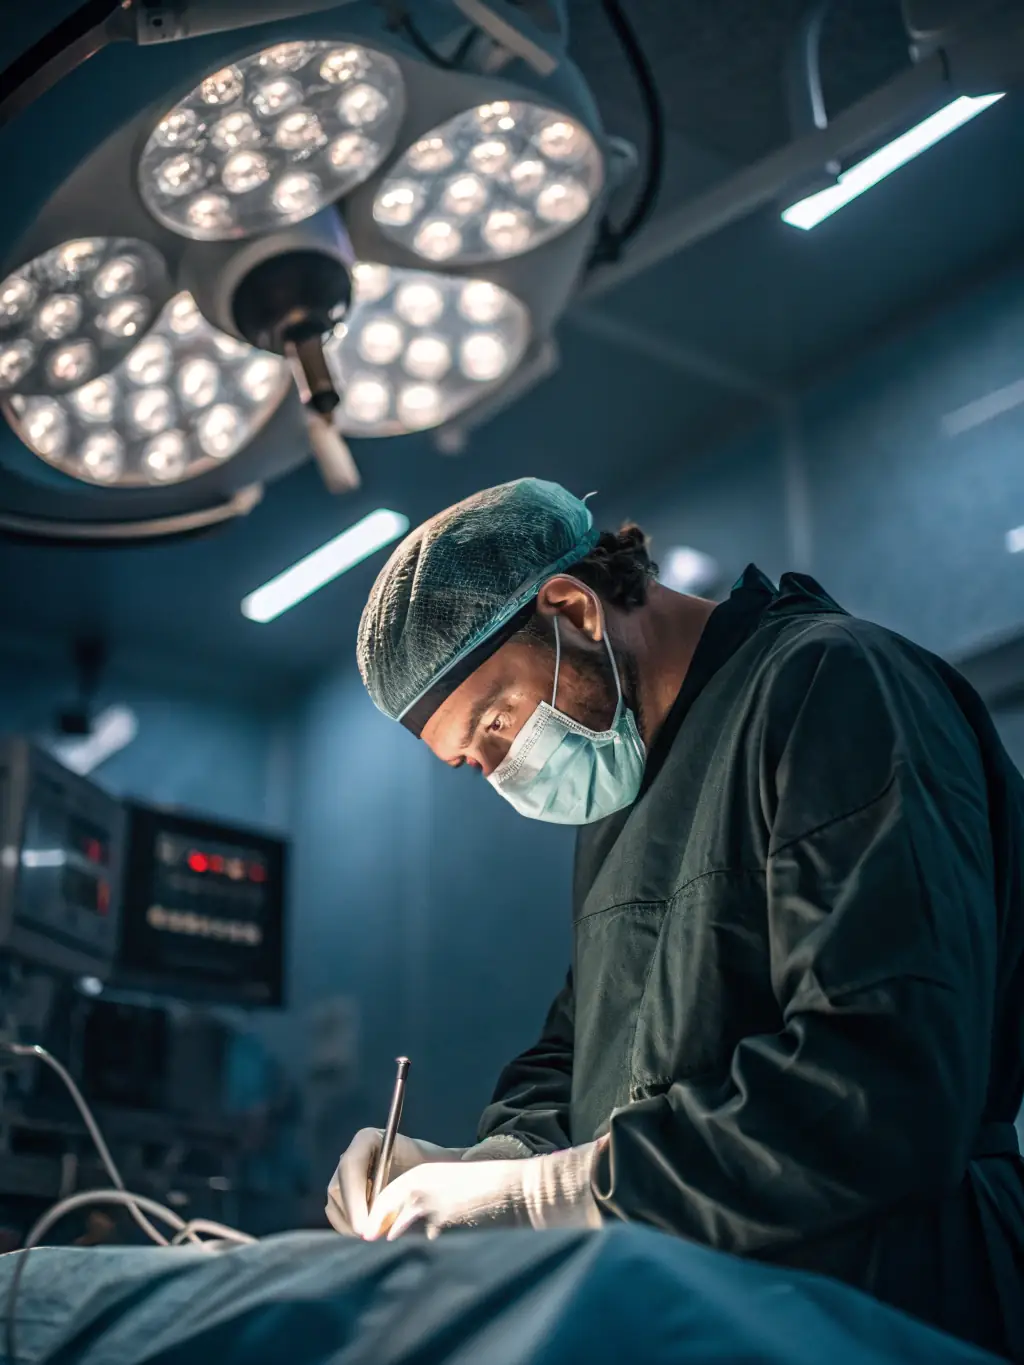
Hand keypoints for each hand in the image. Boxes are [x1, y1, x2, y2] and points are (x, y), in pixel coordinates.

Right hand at [326, 1129, 463, 1235]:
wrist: (434, 1177)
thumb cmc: (431, 1173)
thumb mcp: (420, 1178)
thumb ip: (398, 1196)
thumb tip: (378, 1224)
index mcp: (367, 1140)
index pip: (350, 1166)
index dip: (353, 1198)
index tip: (365, 1227)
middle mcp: (352, 1155)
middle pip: (338, 1188)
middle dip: (353, 1216)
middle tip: (371, 1236)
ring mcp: (345, 1175)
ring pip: (335, 1204)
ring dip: (353, 1223)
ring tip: (378, 1232)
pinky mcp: (345, 1194)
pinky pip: (338, 1214)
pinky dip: (352, 1227)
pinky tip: (372, 1229)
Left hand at [363, 1142, 603, 1241]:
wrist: (518, 1190)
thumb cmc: (487, 1187)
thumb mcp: (447, 1183)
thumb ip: (420, 1200)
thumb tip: (393, 1230)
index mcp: (416, 1176)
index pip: (380, 1206)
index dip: (377, 1226)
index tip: (374, 1243)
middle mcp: (414, 1192)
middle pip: (386, 1228)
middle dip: (390, 1243)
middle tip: (395, 1257)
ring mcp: (425, 1213)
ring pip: (406, 1244)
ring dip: (414, 1253)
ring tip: (432, 1255)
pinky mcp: (440, 1233)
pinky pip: (429, 1253)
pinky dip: (435, 1260)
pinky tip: (451, 1254)